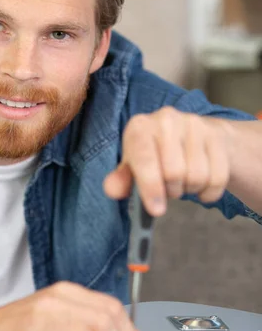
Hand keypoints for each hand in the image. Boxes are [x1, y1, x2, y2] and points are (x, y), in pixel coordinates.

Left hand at [104, 107, 230, 215]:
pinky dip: (209, 192)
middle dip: (171, 190)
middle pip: (174, 173)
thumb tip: (112, 190)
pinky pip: (217, 178)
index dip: (150, 187)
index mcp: (139, 127)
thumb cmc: (155, 155)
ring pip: (197, 176)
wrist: (192, 137)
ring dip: (190, 189)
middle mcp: (166, 120)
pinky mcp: (217, 136)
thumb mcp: (133, 166)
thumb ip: (121, 179)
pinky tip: (200, 185)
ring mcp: (194, 125)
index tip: (156, 210)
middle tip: (168, 188)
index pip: (145, 159)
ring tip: (182, 181)